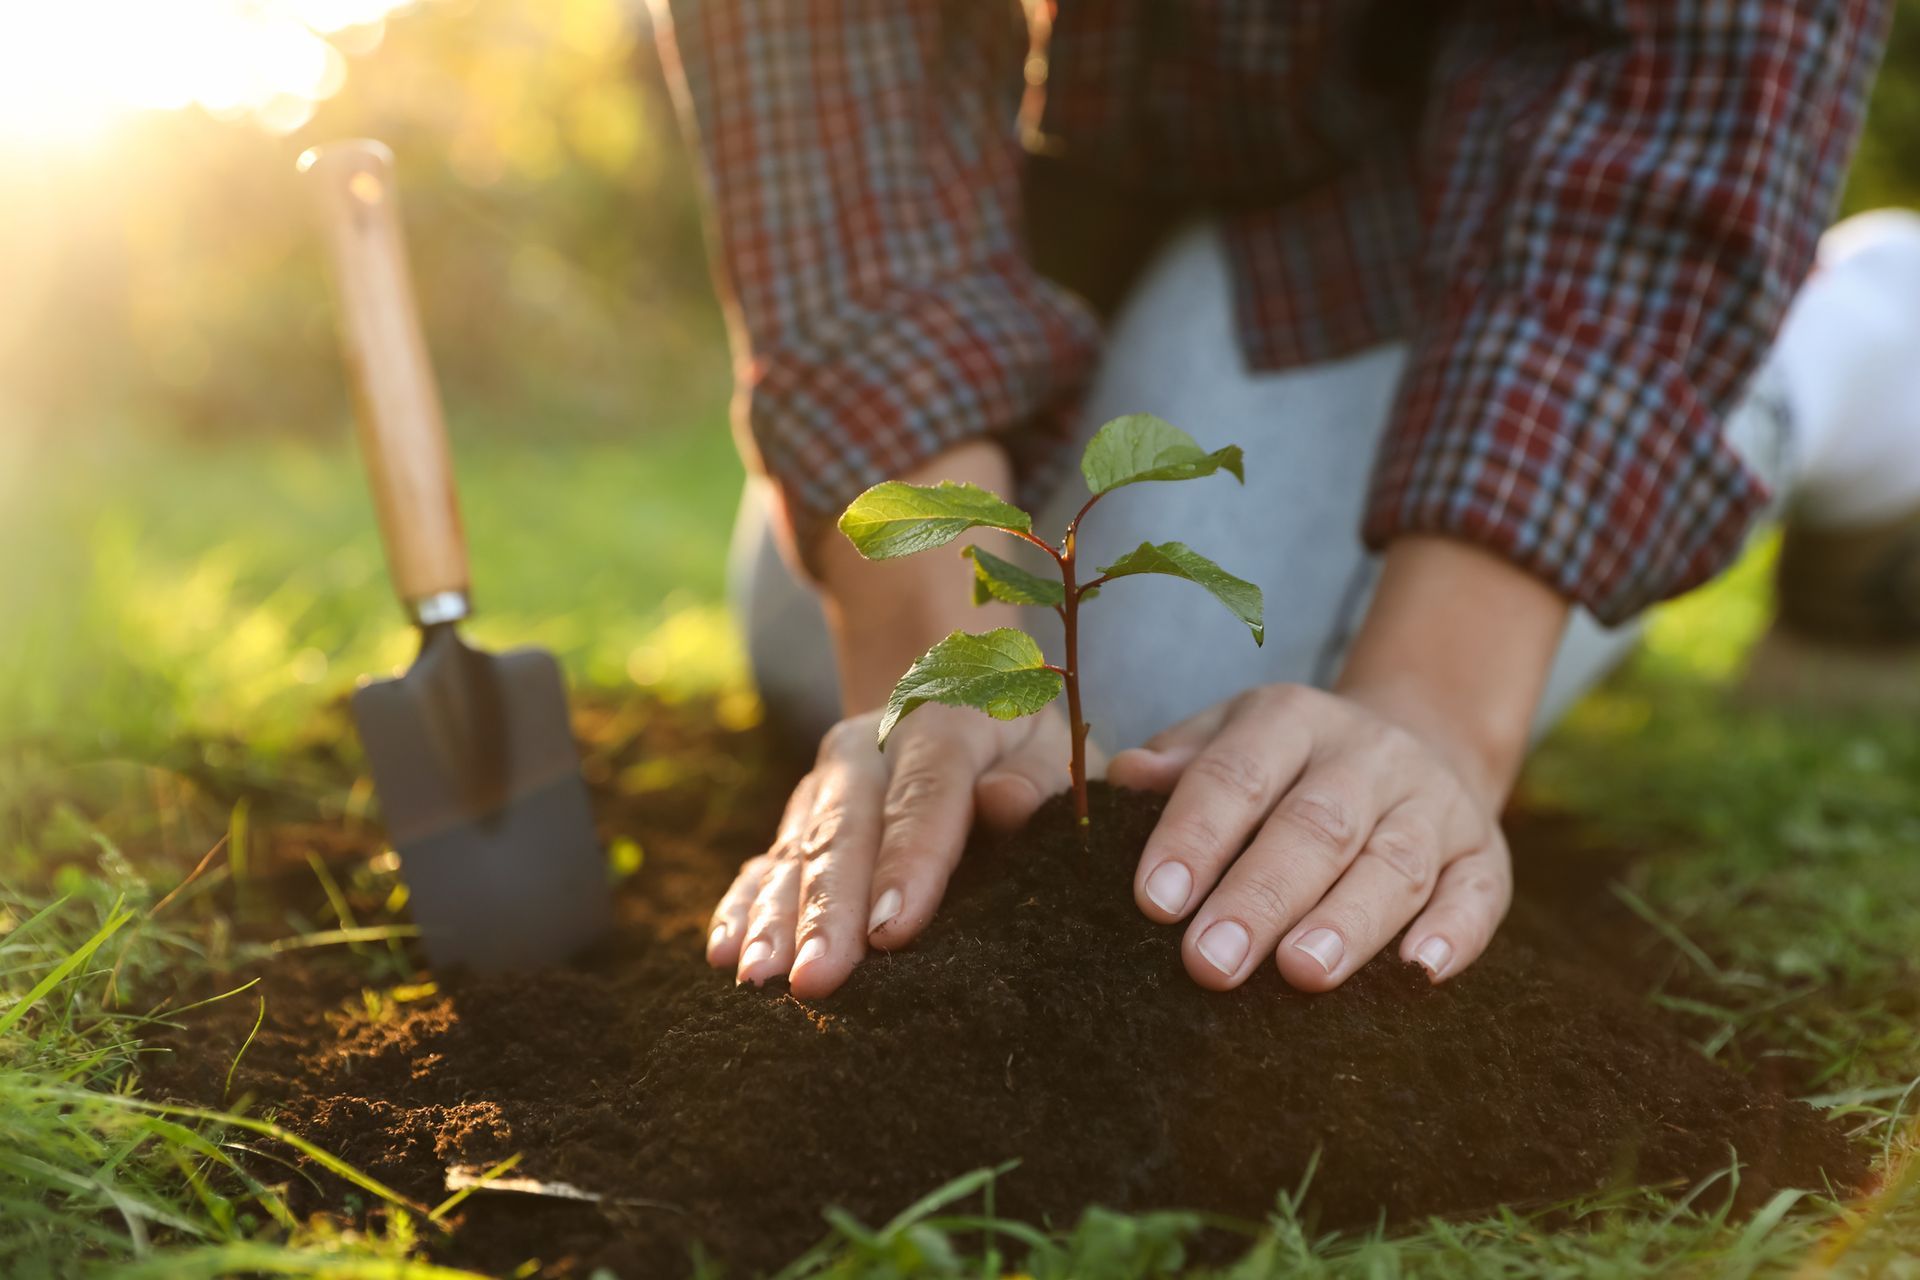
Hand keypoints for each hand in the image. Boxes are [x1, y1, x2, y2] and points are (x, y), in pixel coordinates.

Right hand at [705, 704, 1090, 997]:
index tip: (892, 932)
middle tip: (815, 979)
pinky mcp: (799, 815)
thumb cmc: (1018, 744)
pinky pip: (764, 862)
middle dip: (827, 910)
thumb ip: (1039, 777)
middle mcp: (870, 748)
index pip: (926, 796)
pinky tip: (724, 954)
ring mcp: (826, 783)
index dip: (908, 864)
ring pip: (796, 852)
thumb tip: (1005, 804)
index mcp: (942, 723)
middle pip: (846, 831)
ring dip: (775, 919)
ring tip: (761, 980)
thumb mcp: (1052, 747)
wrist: (952, 690)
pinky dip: (741, 907)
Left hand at [1113, 535, 1569, 992]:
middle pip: (1315, 825)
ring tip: (1302, 973)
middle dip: (1261, 896)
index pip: (1236, 775)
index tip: (1154, 901)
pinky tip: (1420, 972)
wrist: (1421, 738)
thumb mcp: (1232, 736)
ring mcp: (1434, 803)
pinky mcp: (1486, 855)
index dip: (1195, 836)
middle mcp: (1368, 755)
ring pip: (1394, 861)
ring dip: (1349, 920)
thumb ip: (1180, 760)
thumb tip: (1123, 778)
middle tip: (1211, 962)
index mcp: (1291, 720)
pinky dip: (1454, 933)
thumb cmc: (1289, 765)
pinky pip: (1477, 892)